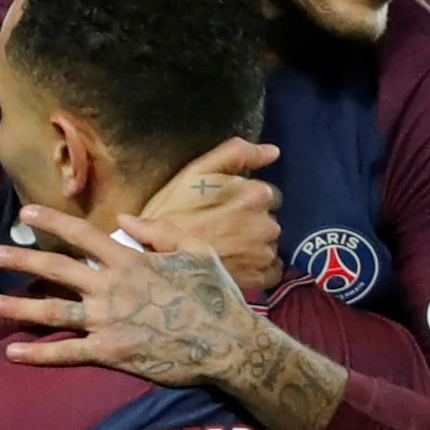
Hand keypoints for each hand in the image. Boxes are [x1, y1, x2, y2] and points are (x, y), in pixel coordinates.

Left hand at [0, 205, 278, 388]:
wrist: (228, 344)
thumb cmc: (216, 295)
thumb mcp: (196, 251)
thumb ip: (159, 231)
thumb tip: (124, 218)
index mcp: (130, 261)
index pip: (82, 235)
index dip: (52, 222)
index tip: (26, 213)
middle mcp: (112, 288)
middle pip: (56, 270)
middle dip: (21, 261)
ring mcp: (109, 322)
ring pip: (54, 312)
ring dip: (17, 308)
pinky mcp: (112, 352)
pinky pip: (69, 354)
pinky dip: (39, 355)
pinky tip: (12, 353)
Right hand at [134, 138, 283, 291]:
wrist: (155, 259)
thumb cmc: (173, 212)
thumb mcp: (196, 172)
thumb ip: (236, 153)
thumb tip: (273, 151)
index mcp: (256, 194)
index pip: (266, 194)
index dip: (244, 201)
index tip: (223, 210)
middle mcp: (267, 224)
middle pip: (268, 220)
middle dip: (251, 223)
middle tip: (221, 231)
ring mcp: (264, 254)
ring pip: (269, 244)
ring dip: (253, 246)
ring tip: (224, 250)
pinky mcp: (259, 278)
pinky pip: (271, 271)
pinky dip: (257, 269)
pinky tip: (234, 266)